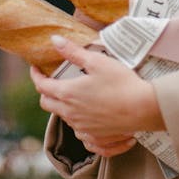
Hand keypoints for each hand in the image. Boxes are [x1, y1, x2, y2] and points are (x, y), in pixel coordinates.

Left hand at [30, 36, 165, 157]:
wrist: (143, 109)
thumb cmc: (121, 82)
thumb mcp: (97, 61)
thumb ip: (73, 52)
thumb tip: (54, 40)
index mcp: (67, 94)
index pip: (42, 86)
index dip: (36, 76)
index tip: (36, 68)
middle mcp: (71, 114)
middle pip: (47, 104)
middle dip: (45, 92)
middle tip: (52, 81)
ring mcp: (82, 128)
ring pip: (63, 117)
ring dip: (62, 106)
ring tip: (74, 95)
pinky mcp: (94, 137)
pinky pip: (79, 133)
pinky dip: (77, 123)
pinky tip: (86, 116)